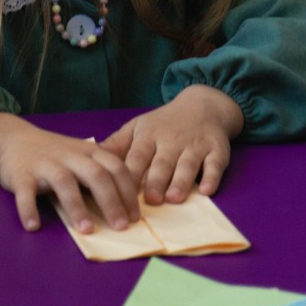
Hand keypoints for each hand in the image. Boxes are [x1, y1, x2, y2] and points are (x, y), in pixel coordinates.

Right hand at [0, 113, 139, 232]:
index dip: (128, 192)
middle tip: (121, 227)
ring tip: (86, 230)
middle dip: (111, 202)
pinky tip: (34, 226)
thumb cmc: (55, 154)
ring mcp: (44, 164)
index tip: (135, 217)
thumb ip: (102, 171)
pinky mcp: (21, 175)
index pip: (116, 168)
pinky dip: (29, 209)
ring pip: (64, 183)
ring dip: (77, 208)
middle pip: (95, 175)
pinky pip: (25, 193)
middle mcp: (69, 156)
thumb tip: (129, 203)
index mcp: (89, 151)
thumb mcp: (82, 155)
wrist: (13, 139)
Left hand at [101, 85, 244, 204]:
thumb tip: (89, 155)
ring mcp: (195, 145)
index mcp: (149, 136)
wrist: (203, 105)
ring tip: (174, 198)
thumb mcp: (138, 127)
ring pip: (188, 164)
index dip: (130, 172)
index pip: (138, 155)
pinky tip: (206, 191)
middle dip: (157, 180)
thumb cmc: (164, 123)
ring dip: (181, 181)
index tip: (122, 191)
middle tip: (151, 200)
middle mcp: (172, 141)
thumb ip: (117, 144)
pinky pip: (215, 164)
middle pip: (163, 162)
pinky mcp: (216, 150)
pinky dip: (212, 177)